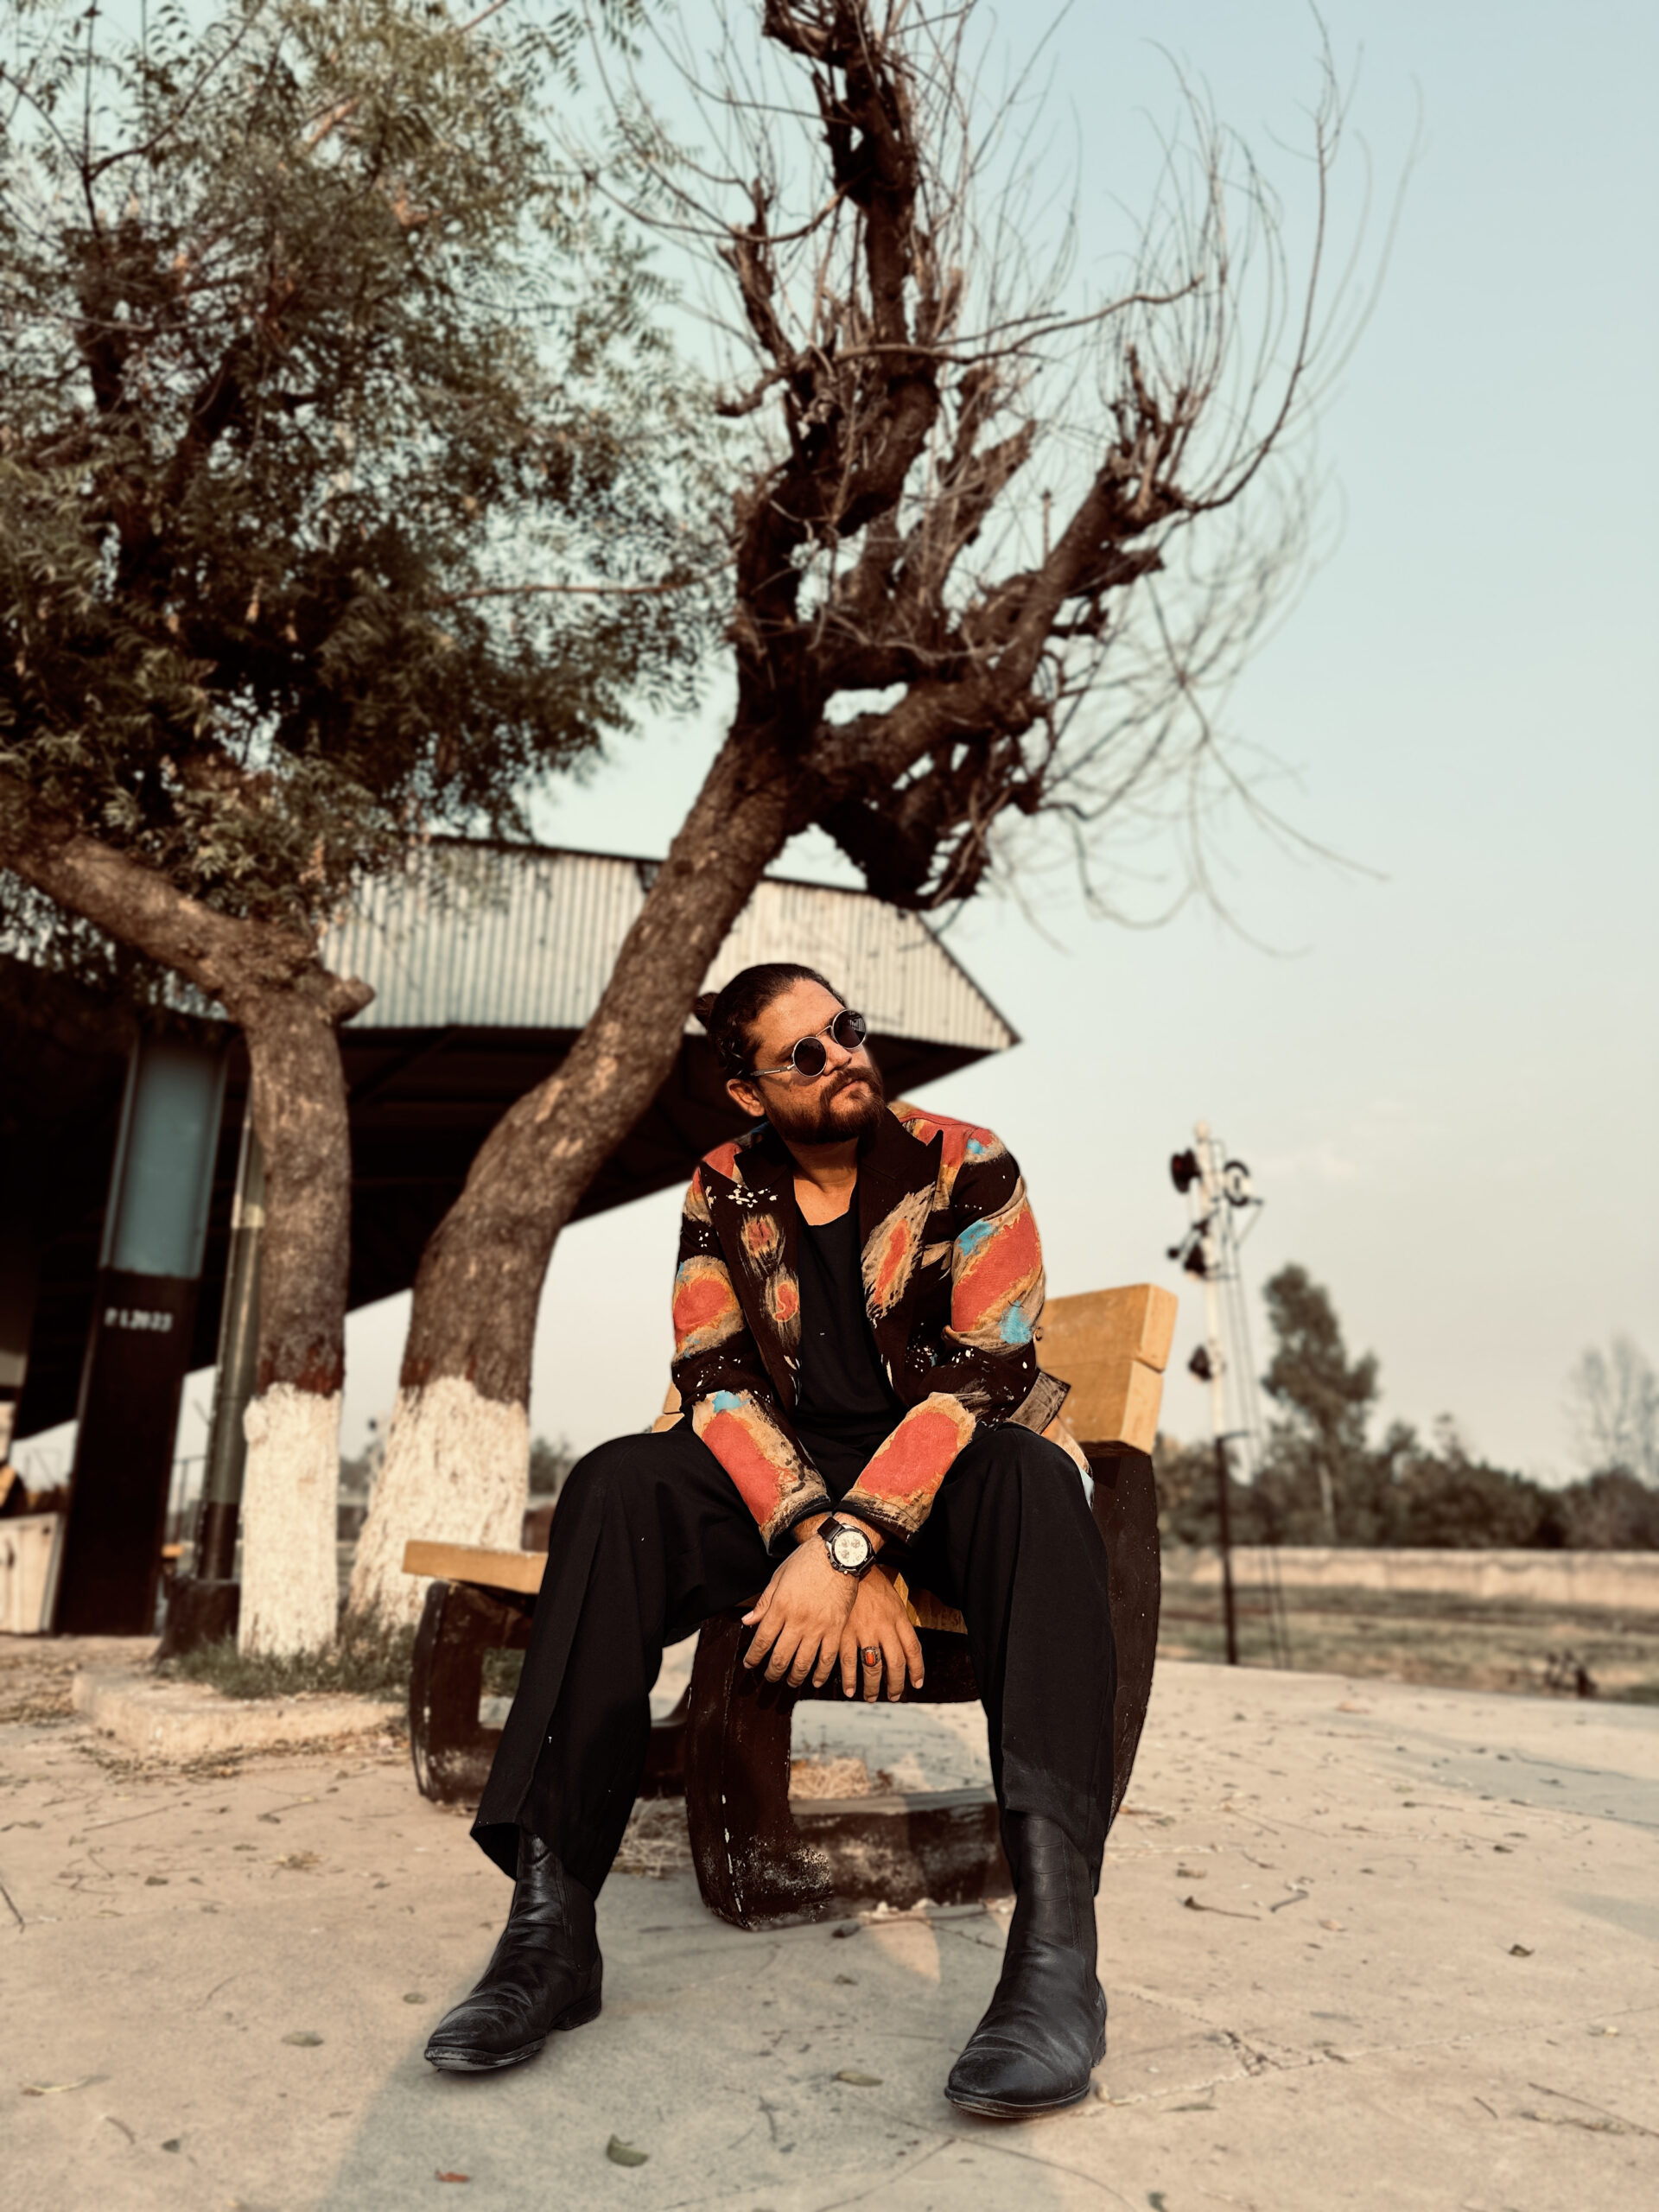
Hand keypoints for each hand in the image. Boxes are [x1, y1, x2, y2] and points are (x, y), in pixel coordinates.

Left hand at [742, 1538, 858, 1688]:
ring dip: (794, 1677)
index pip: (762, 1641)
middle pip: (780, 1657)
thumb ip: (764, 1602)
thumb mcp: (779, 1577)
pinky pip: (828, 1657)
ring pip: (803, 1662)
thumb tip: (748, 1622)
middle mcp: (797, 1620)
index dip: (753, 1657)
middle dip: (772, 1672)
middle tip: (769, 1677)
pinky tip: (816, 1680)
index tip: (749, 1664)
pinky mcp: (836, 1628)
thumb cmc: (806, 1561)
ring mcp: (818, 1626)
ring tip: (790, 1681)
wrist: (838, 1553)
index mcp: (780, 1607)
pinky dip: (821, 1673)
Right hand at [840, 1568, 925, 1701]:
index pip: (913, 1649)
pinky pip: (848, 1663)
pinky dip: (849, 1680)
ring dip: (873, 1687)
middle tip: (894, 1695)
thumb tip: (901, 1638)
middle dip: (896, 1684)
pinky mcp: (844, 1633)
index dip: (916, 1669)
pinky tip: (849, 1689)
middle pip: (896, 1663)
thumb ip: (896, 1618)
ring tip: (871, 1697)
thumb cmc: (869, 1579)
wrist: (848, 1563)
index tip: (916, 1683)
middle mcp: (884, 1627)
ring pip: (873, 1668)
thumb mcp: (891, 1596)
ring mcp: (864, 1631)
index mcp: (898, 1617)